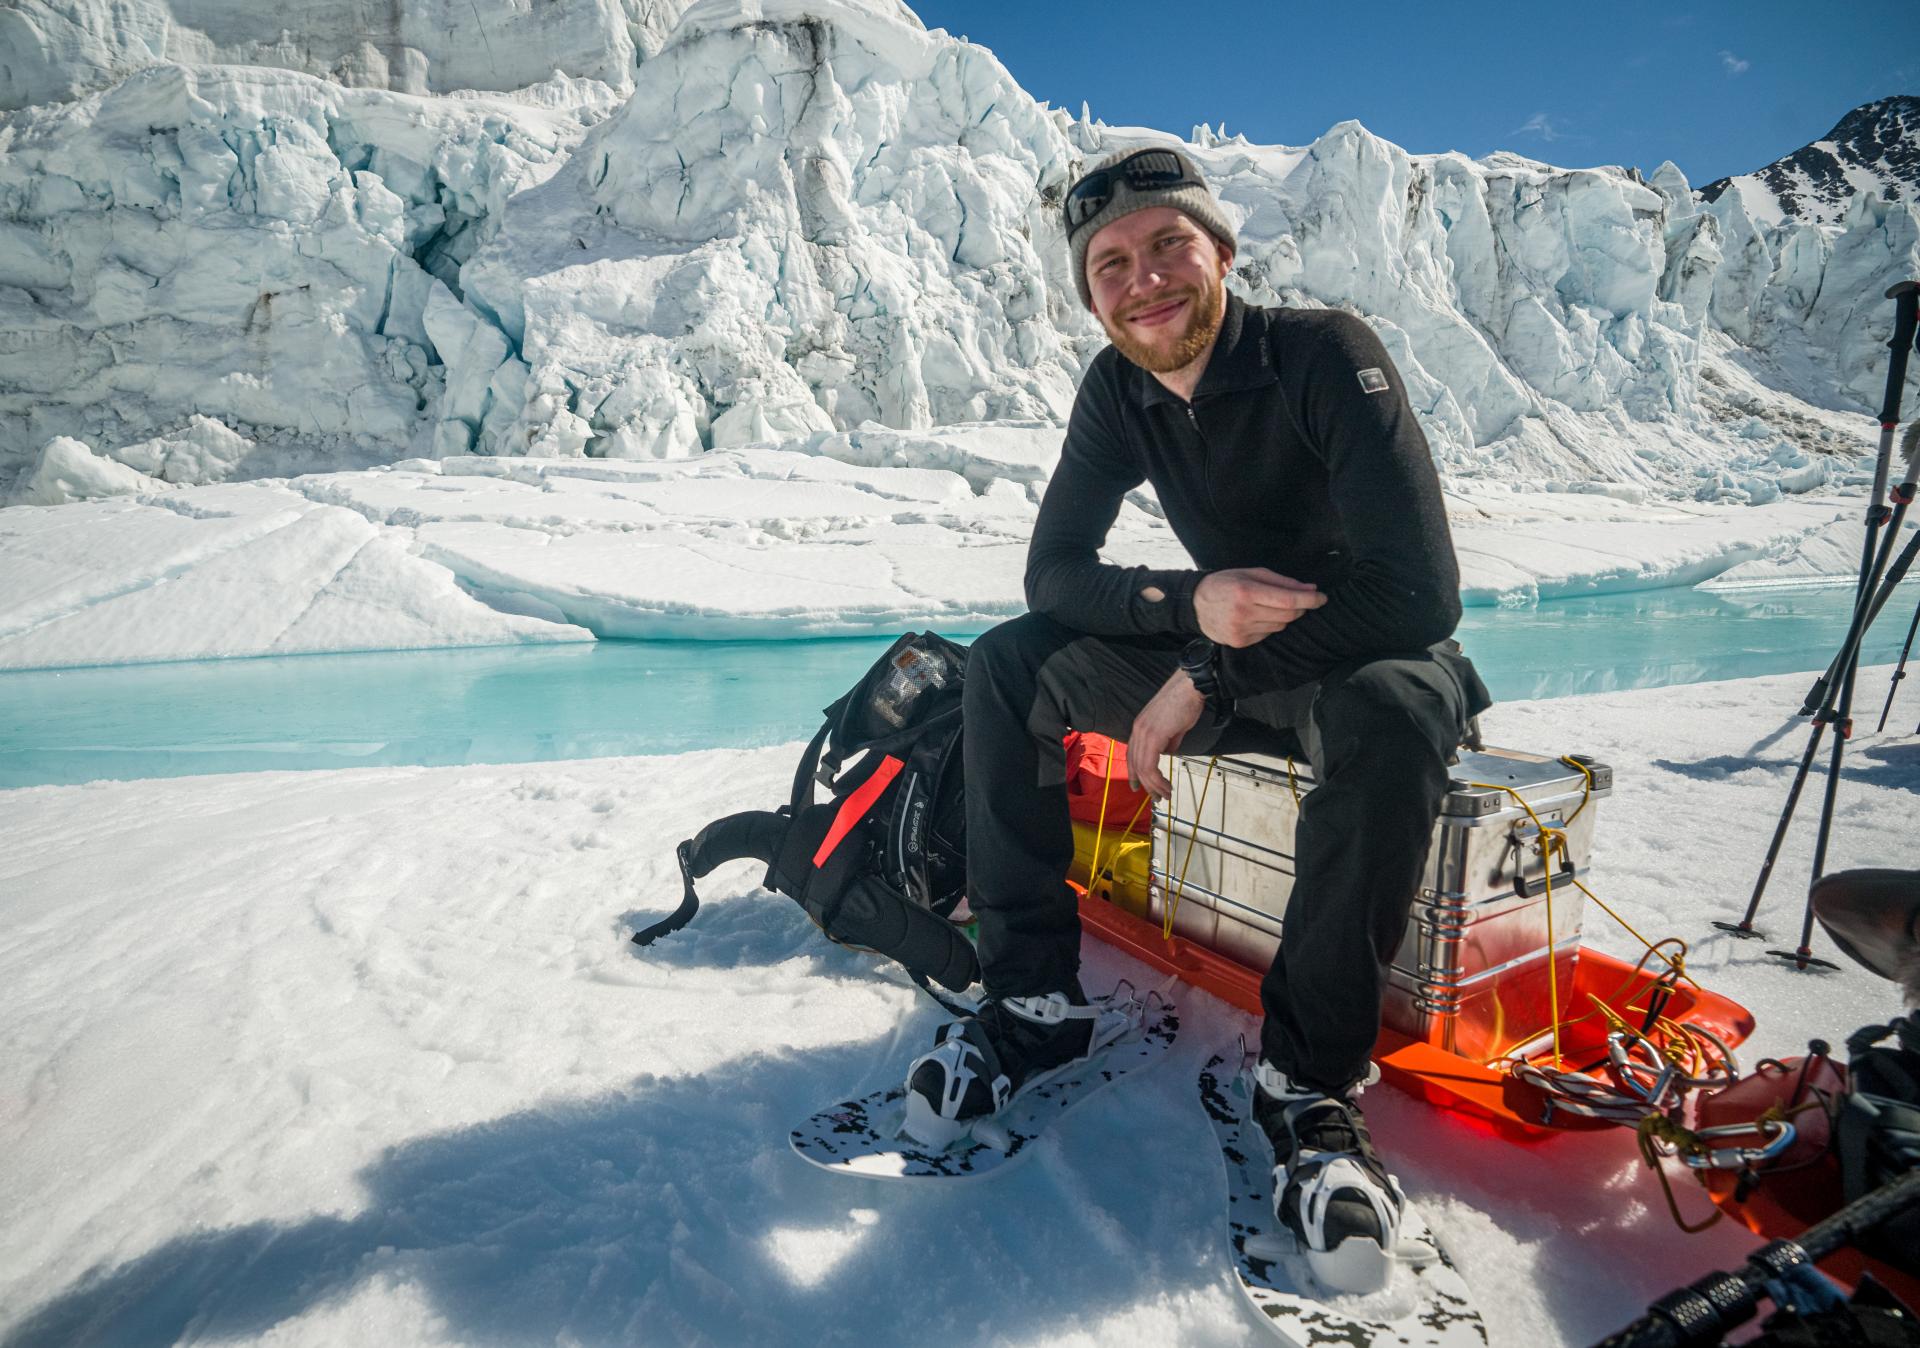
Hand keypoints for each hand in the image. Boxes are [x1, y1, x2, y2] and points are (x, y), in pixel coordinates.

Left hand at [1127, 671, 1204, 799]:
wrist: (1190, 687)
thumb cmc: (1186, 703)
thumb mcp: (1175, 727)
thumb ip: (1169, 741)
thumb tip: (1169, 752)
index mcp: (1140, 727)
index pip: (1132, 754)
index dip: (1134, 773)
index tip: (1139, 787)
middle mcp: (1137, 731)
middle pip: (1136, 764)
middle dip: (1146, 784)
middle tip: (1157, 798)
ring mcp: (1143, 733)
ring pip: (1142, 768)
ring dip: (1154, 785)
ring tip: (1165, 795)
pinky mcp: (1153, 736)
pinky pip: (1150, 764)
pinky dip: (1157, 779)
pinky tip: (1166, 786)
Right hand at [1193, 568, 1324, 647]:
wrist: (1194, 604)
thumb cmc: (1225, 583)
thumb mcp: (1250, 573)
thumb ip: (1281, 581)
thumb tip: (1309, 588)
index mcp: (1247, 592)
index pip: (1288, 601)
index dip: (1309, 600)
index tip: (1322, 597)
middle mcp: (1244, 614)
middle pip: (1288, 616)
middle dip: (1299, 608)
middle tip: (1298, 599)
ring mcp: (1241, 631)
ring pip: (1280, 626)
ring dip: (1282, 617)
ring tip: (1266, 606)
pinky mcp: (1240, 643)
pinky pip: (1267, 635)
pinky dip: (1269, 625)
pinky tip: (1255, 617)